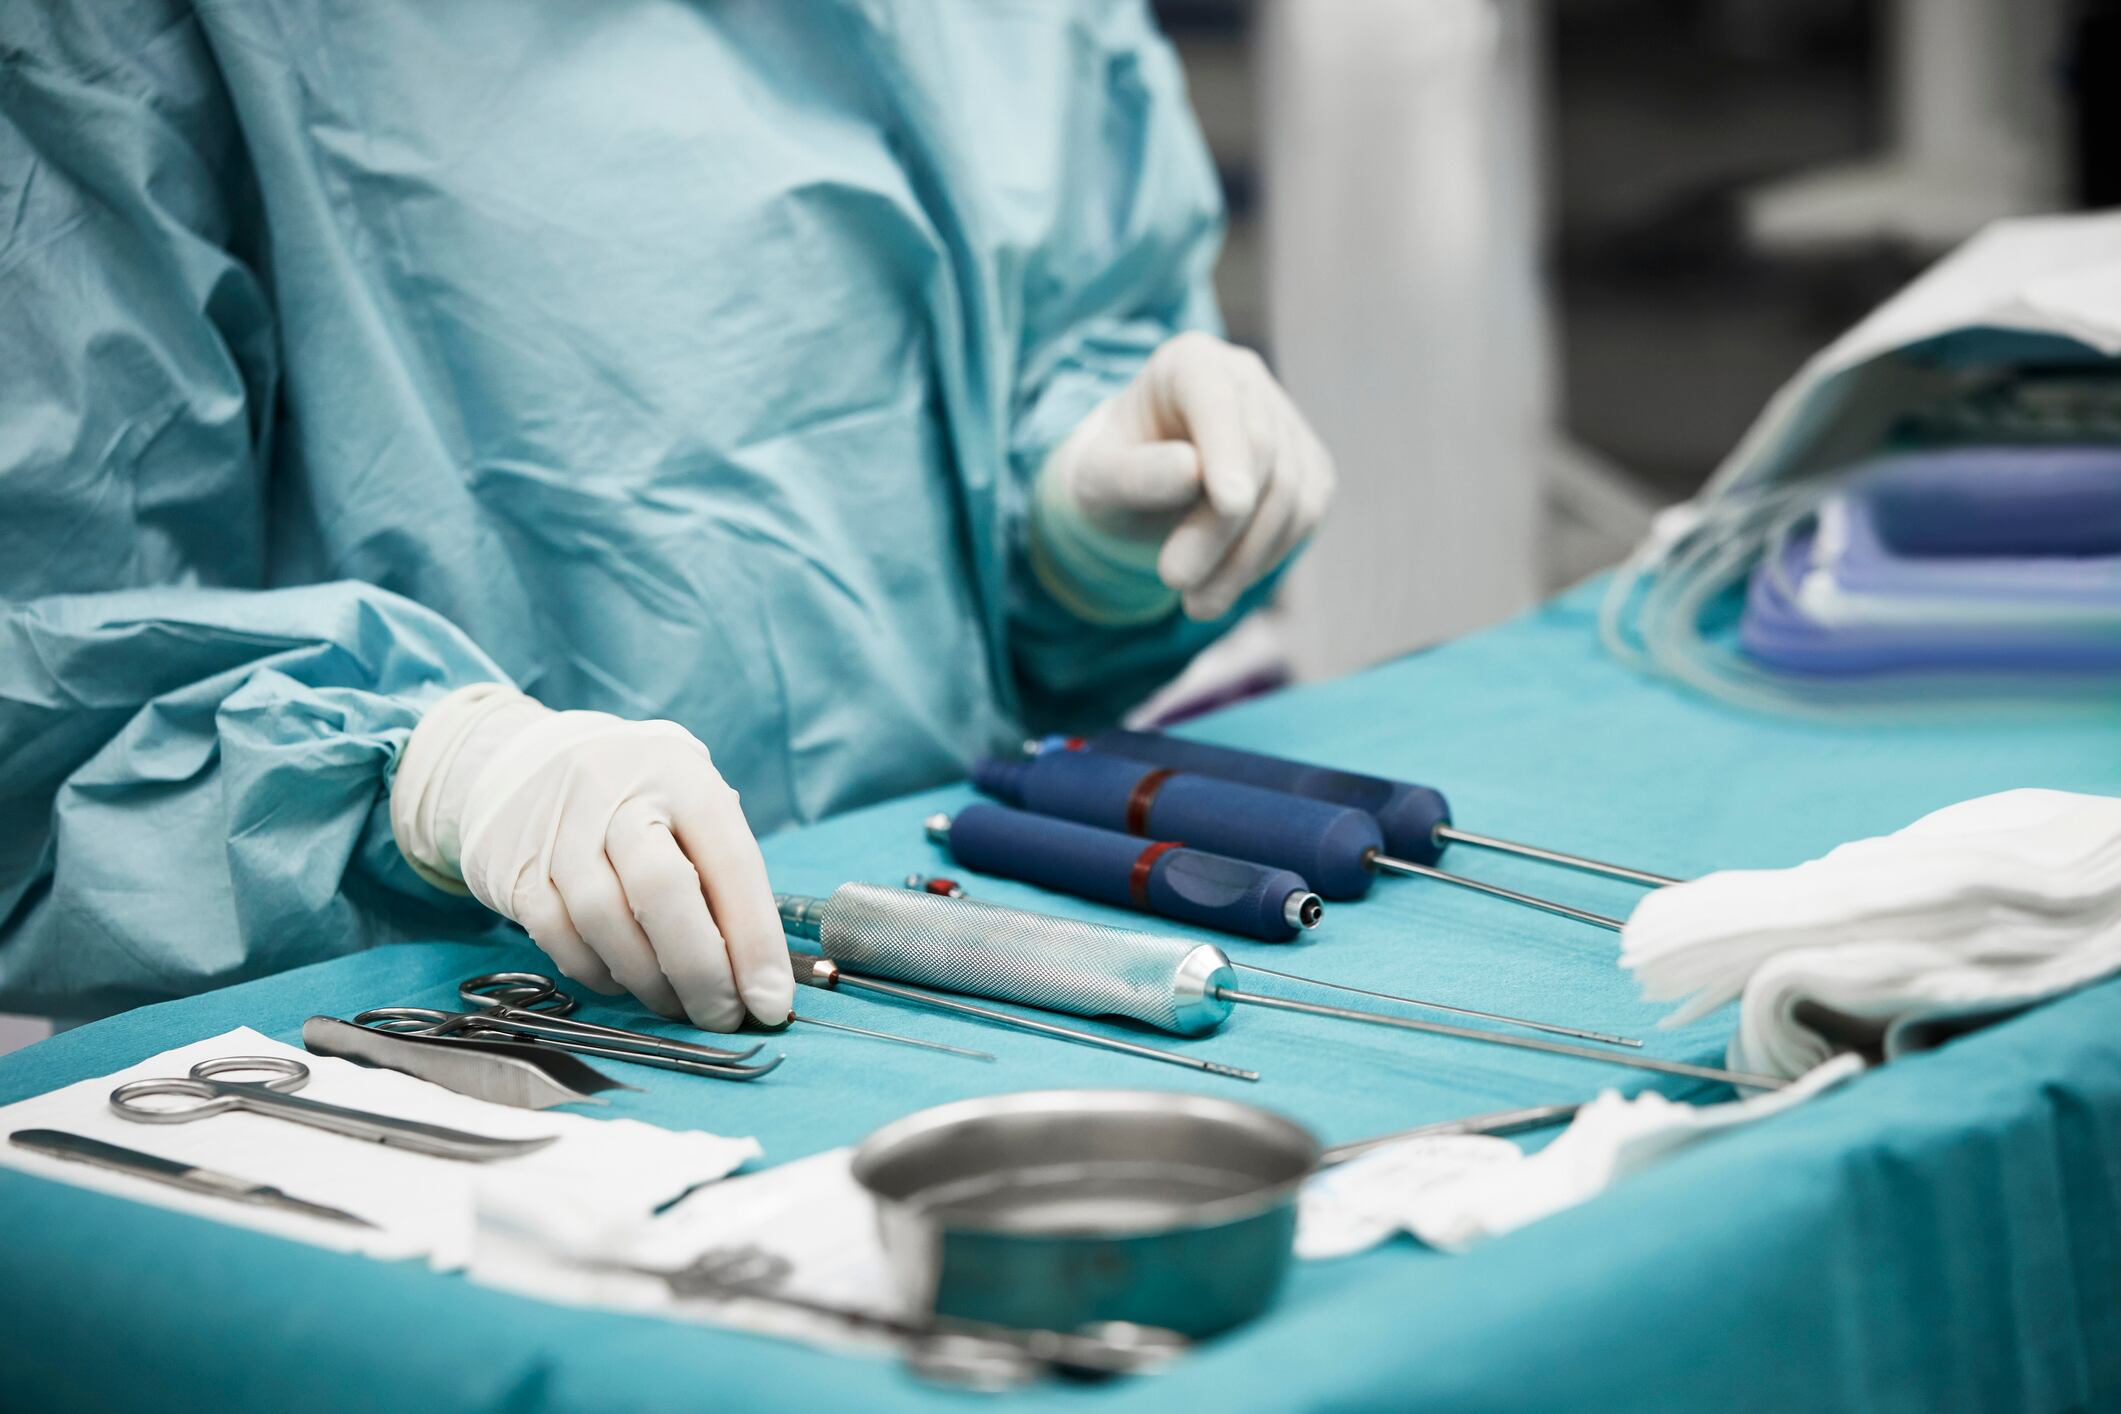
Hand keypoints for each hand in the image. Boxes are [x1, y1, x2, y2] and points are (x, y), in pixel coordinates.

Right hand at [391, 685, 791, 1030]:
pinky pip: (557, 937)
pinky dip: (597, 973)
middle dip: (700, 971)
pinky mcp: (513, 867)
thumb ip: (722, 872)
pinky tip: (622, 981)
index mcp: (682, 777)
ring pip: (604, 921)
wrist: (521, 761)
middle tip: (721, 1017)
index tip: (770, 1001)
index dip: (755, 940)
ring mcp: (558, 829)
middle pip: (662, 891)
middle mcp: (618, 793)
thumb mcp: (688, 804)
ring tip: (676, 1004)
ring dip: (649, 982)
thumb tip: (760, 972)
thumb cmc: (635, 796)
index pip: (730, 862)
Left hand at [1038, 331, 1334, 621]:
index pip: (1216, 399)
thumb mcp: (1097, 477)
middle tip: (1174, 582)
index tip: (1229, 504)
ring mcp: (1284, 420)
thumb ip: (1135, 472)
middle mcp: (1245, 380)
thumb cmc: (1110, 474)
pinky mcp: (1307, 465)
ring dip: (1247, 559)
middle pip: (1261, 453)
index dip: (1228, 451)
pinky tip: (1225, 584)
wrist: (1135, 488)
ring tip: (1197, 605)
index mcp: (1190, 363)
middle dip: (1221, 529)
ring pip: (1293, 492)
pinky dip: (1268, 558)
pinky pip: (1306, 515)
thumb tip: (1191, 471)